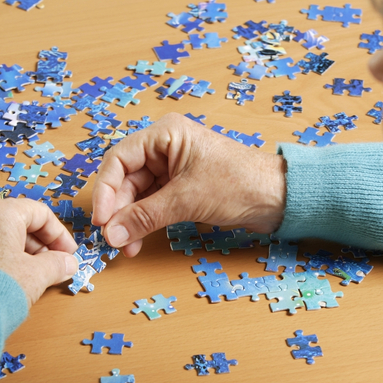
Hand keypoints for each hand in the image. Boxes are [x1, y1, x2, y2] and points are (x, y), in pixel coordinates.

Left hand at [0, 197, 78, 306]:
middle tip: (51, 265)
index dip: (59, 235)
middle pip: (15, 221)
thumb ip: (57, 265)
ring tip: (25, 274)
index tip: (68, 253)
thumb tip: (67, 263)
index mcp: (0, 212)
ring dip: (13, 250)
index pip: (40, 214)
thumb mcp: (37, 276)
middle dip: (37, 244)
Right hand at [91, 112, 287, 256]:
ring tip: (127, 247)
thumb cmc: (241, 184)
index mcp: (166, 134)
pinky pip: (155, 205)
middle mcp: (166, 148)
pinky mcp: (184, 189)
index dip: (106, 191)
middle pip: (127, 180)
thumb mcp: (187, 200)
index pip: (119, 160)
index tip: (103, 220)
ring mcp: (175, 169)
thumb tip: (112, 234)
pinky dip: (146, 223)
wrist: (280, 198)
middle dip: (119, 211)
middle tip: (113, 240)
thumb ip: (146, 217)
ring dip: (131, 221)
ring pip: (139, 195)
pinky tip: (140, 240)